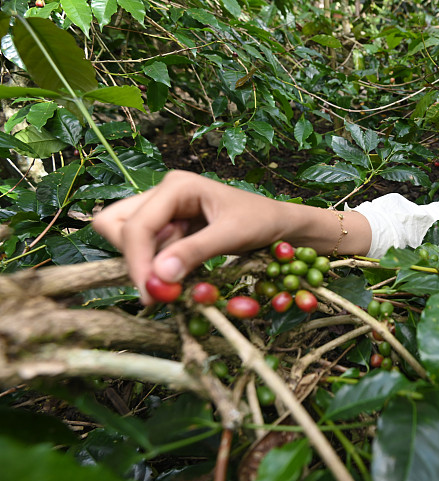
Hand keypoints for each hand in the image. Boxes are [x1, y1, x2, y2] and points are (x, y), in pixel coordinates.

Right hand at [92, 170, 285, 303]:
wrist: (280, 224)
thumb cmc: (262, 222)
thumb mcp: (233, 236)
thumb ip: (195, 252)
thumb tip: (159, 276)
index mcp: (177, 186)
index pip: (136, 225)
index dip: (138, 261)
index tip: (151, 294)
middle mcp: (164, 194)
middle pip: (116, 224)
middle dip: (131, 258)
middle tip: (157, 288)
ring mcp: (164, 210)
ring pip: (127, 238)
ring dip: (145, 264)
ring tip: (175, 282)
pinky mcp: (170, 228)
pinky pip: (149, 249)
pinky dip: (158, 266)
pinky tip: (182, 275)